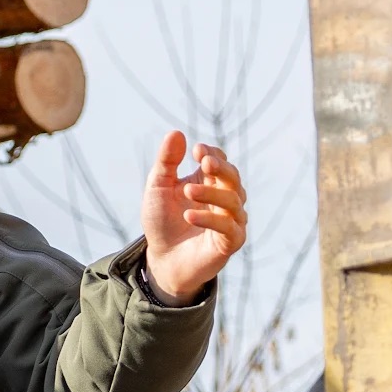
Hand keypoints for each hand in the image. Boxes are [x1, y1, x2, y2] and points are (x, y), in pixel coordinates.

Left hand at [140, 131, 246, 304]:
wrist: (161, 258)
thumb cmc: (162, 220)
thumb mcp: (158, 187)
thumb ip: (167, 162)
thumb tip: (176, 133)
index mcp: (209, 181)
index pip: (219, 160)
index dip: (212, 153)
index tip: (197, 150)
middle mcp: (225, 198)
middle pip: (233, 177)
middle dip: (221, 167)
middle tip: (204, 162)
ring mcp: (231, 219)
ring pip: (233, 200)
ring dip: (212, 193)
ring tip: (187, 192)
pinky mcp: (231, 242)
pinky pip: (229, 228)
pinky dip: (211, 219)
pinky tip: (189, 215)